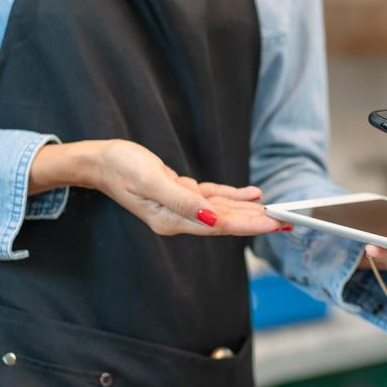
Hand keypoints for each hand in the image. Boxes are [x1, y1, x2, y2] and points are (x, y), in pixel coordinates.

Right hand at [29, 140, 283, 236]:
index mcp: (173, 220)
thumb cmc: (121, 167)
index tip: (274, 225)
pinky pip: (213, 199)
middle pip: (226, 221)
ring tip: (277, 212)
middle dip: (257, 222)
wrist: (99, 161)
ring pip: (223, 211)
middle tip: (287, 222)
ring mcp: (180, 208)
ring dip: (250, 210)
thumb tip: (212, 219)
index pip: (220, 225)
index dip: (249, 225)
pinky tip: (252, 195)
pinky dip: (233, 196)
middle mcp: (179, 218)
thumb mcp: (151, 180)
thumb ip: (182, 201)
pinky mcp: (181, 194)